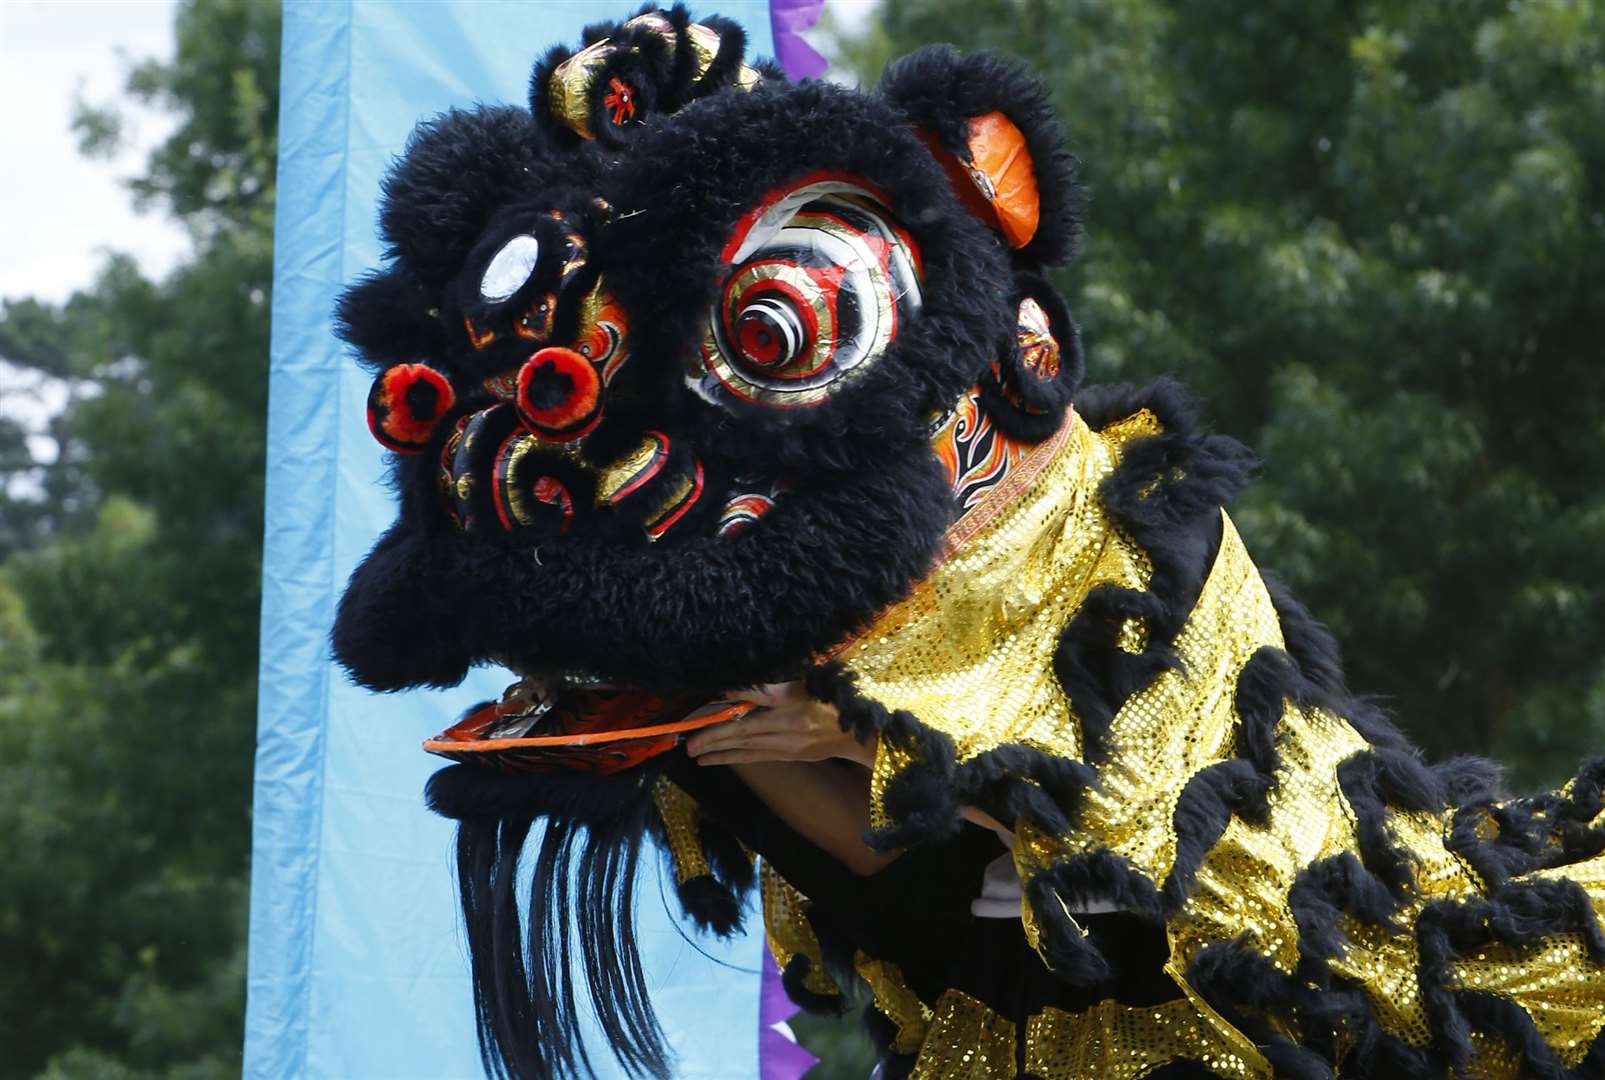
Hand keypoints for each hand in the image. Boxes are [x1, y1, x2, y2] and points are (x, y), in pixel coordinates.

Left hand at [685, 682, 875, 767]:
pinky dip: (733, 757)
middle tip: (690, 742)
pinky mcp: (789, 755)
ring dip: (719, 750)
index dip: (739, 694)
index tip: (714, 695)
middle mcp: (790, 723)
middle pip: (746, 728)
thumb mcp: (809, 680)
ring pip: (747, 747)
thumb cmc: (830, 698)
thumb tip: (742, 682)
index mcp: (796, 698)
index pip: (763, 694)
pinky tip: (715, 759)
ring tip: (696, 753)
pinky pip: (756, 756)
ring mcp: (789, 743)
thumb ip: (776, 682)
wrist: (857, 731)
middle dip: (715, 735)